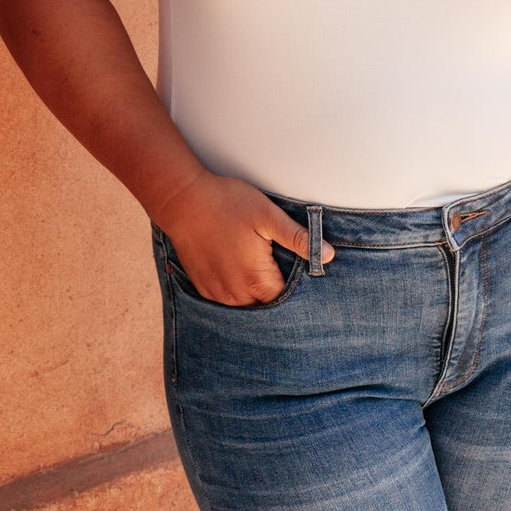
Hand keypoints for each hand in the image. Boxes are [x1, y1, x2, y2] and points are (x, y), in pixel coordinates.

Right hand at [156, 170, 334, 304]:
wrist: (182, 201)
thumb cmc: (226, 204)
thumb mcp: (268, 216)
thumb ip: (299, 238)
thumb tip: (328, 255)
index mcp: (255, 281)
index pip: (286, 303)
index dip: (298, 294)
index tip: (301, 278)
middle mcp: (235, 295)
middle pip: (266, 310)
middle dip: (278, 298)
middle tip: (283, 274)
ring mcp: (216, 294)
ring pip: (246, 309)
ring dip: (257, 298)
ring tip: (262, 275)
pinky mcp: (203, 288)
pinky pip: (227, 303)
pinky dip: (238, 295)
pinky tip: (241, 276)